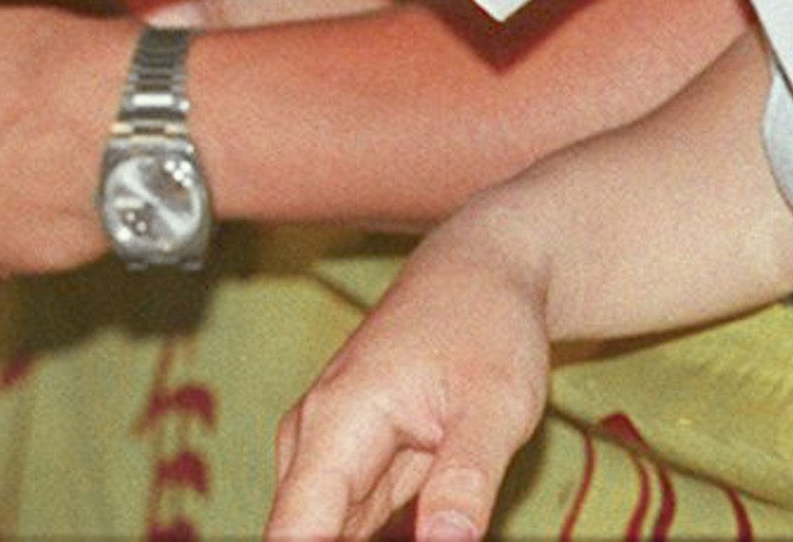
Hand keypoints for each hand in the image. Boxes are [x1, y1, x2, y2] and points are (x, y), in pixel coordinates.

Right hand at [264, 214, 552, 541]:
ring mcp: (329, 452)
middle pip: (302, 536)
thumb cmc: (485, 328)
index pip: (296, 526)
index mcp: (340, 420)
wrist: (477, 275)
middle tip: (425, 534)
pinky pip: (345, 527)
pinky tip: (423, 533)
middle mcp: (315, 438)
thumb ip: (466, 480)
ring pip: (321, 533)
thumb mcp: (496, 406)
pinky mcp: (352, 466)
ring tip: (427, 521)